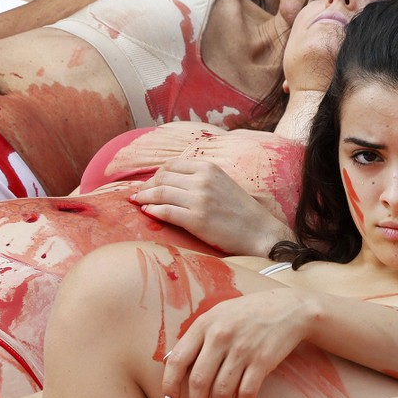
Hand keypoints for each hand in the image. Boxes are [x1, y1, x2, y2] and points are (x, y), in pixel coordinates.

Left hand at [131, 158, 289, 255]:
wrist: (260, 232)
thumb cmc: (242, 211)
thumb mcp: (223, 183)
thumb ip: (201, 178)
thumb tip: (171, 180)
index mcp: (209, 168)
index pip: (172, 165)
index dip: (156, 174)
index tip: (150, 183)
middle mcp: (203, 180)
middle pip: (162, 177)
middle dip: (147, 185)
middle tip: (139, 194)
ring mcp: (199, 200)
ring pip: (160, 192)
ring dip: (144, 197)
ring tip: (137, 202)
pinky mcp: (196, 220)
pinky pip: (165, 211)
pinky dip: (152, 210)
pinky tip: (147, 212)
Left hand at [162, 286, 316, 397]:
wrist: (290, 308)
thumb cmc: (249, 312)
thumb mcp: (219, 314)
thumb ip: (196, 335)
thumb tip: (169, 360)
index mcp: (205, 324)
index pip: (177, 360)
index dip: (169, 386)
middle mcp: (221, 336)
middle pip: (198, 381)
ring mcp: (242, 348)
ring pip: (222, 391)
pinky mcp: (262, 360)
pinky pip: (246, 392)